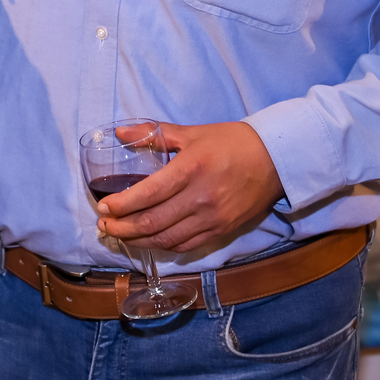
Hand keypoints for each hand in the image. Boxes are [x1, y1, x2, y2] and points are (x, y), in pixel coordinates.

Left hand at [96, 121, 284, 252]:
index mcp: (190, 169)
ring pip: (166, 240)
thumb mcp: (192, 132)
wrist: (276, 159)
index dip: (121, 206)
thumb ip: (154, 134)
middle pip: (152, 223)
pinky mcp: (222, 232)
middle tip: (104, 225)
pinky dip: (162, 246)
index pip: (147, 195)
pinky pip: (185, 246)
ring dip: (137, 241)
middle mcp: (201, 198)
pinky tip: (148, 241)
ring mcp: (212, 219)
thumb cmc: (231, 142)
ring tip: (120, 235)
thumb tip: (120, 133)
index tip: (103, 207)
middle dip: (121, 228)